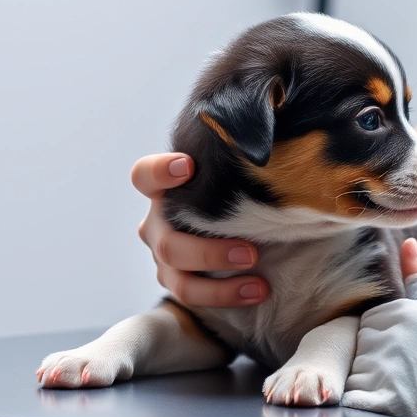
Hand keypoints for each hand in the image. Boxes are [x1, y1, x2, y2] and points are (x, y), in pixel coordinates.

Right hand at [132, 153, 267, 306]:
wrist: (237, 221)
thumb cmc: (234, 188)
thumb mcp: (232, 169)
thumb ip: (238, 151)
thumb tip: (270, 119)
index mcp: (162, 189)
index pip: (145, 175)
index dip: (160, 172)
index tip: (188, 167)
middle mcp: (156, 222)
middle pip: (166, 240)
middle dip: (208, 251)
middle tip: (250, 252)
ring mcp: (163, 255)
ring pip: (177, 276)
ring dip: (218, 285)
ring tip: (258, 284)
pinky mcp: (176, 280)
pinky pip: (191, 296)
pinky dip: (226, 296)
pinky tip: (258, 291)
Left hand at [342, 239, 416, 416]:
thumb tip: (407, 240)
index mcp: (401, 311)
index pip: (366, 327)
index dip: (384, 345)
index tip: (410, 356)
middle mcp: (390, 334)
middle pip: (357, 351)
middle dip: (375, 366)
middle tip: (411, 376)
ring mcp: (384, 367)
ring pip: (354, 377)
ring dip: (372, 389)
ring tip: (407, 393)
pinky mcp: (382, 400)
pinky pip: (355, 401)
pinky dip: (368, 408)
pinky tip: (394, 409)